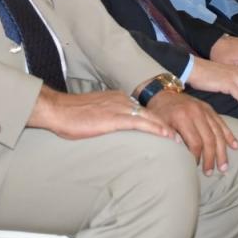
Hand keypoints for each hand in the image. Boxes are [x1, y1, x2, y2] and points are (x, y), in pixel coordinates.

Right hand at [27, 86, 173, 140]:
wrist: (57, 110)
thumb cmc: (69, 115)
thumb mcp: (92, 114)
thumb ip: (106, 119)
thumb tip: (111, 129)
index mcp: (116, 98)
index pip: (141, 110)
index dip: (155, 121)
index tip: (167, 130)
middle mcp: (121, 100)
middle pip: (150, 113)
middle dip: (165, 124)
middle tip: (179, 136)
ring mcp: (119, 108)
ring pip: (149, 117)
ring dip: (165, 128)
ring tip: (178, 139)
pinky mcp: (115, 118)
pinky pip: (141, 123)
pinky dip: (156, 129)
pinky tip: (166, 135)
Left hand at [146, 91, 235, 175]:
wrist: (162, 92)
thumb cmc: (159, 112)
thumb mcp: (159, 124)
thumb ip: (169, 138)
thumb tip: (180, 154)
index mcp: (182, 117)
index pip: (195, 142)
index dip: (197, 156)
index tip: (195, 166)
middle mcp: (196, 112)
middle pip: (209, 139)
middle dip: (211, 158)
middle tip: (211, 172)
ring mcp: (204, 110)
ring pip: (218, 133)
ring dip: (222, 151)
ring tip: (223, 167)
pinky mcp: (209, 108)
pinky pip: (222, 123)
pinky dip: (229, 135)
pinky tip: (235, 146)